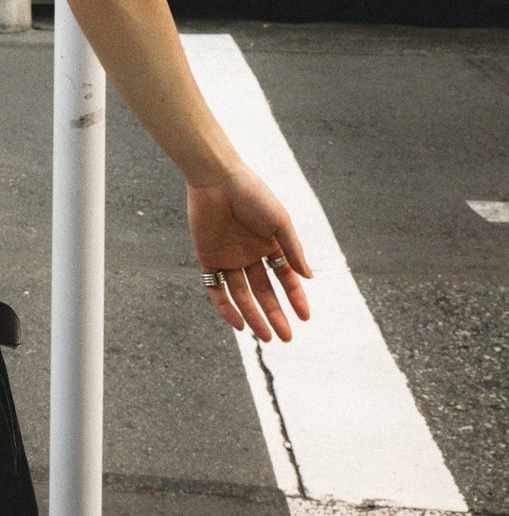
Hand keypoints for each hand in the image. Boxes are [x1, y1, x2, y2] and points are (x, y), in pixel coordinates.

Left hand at [188, 163, 311, 341]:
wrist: (217, 178)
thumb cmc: (252, 194)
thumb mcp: (280, 221)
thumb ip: (293, 249)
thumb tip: (308, 277)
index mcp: (269, 243)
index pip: (284, 277)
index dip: (295, 297)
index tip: (305, 317)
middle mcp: (249, 253)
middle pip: (263, 291)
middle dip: (275, 314)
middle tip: (285, 337)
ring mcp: (228, 257)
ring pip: (241, 294)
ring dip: (253, 316)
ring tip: (266, 336)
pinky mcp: (208, 257)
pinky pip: (215, 287)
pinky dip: (225, 307)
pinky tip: (239, 323)